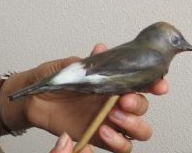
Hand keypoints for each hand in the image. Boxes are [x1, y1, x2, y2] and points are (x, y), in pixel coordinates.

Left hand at [20, 44, 167, 152]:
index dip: (155, 84)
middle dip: (138, 104)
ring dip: (133, 125)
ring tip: (113, 116)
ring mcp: (109, 121)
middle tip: (123, 99)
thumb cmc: (51, 81)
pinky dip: (117, 141)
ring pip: (139, 130)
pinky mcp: (99, 137)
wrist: (33, 99)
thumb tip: (101, 49)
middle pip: (143, 108)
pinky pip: (121, 146)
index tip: (158, 86)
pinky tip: (104, 131)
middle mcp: (115, 102)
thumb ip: (87, 62)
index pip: (142, 83)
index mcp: (113, 82)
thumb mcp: (67, 67)